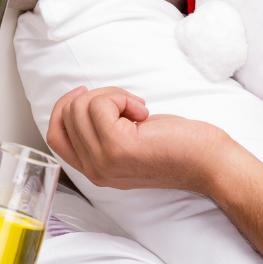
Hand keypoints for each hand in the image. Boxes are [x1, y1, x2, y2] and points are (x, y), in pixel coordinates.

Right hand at [47, 86, 234, 192]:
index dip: (62, 108)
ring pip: (81, 107)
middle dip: (97, 96)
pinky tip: (143, 112)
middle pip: (67, 115)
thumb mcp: (128, 141)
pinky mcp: (118, 147)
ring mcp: (104, 161)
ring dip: (111, 95)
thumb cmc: (177, 148)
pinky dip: (121, 97)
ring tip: (137, 110)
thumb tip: (81, 102)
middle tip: (130, 105)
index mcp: (94, 170)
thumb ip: (102, 133)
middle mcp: (94, 170)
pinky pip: (100, 105)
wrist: (207, 162)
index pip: (54, 137)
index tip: (84, 93)